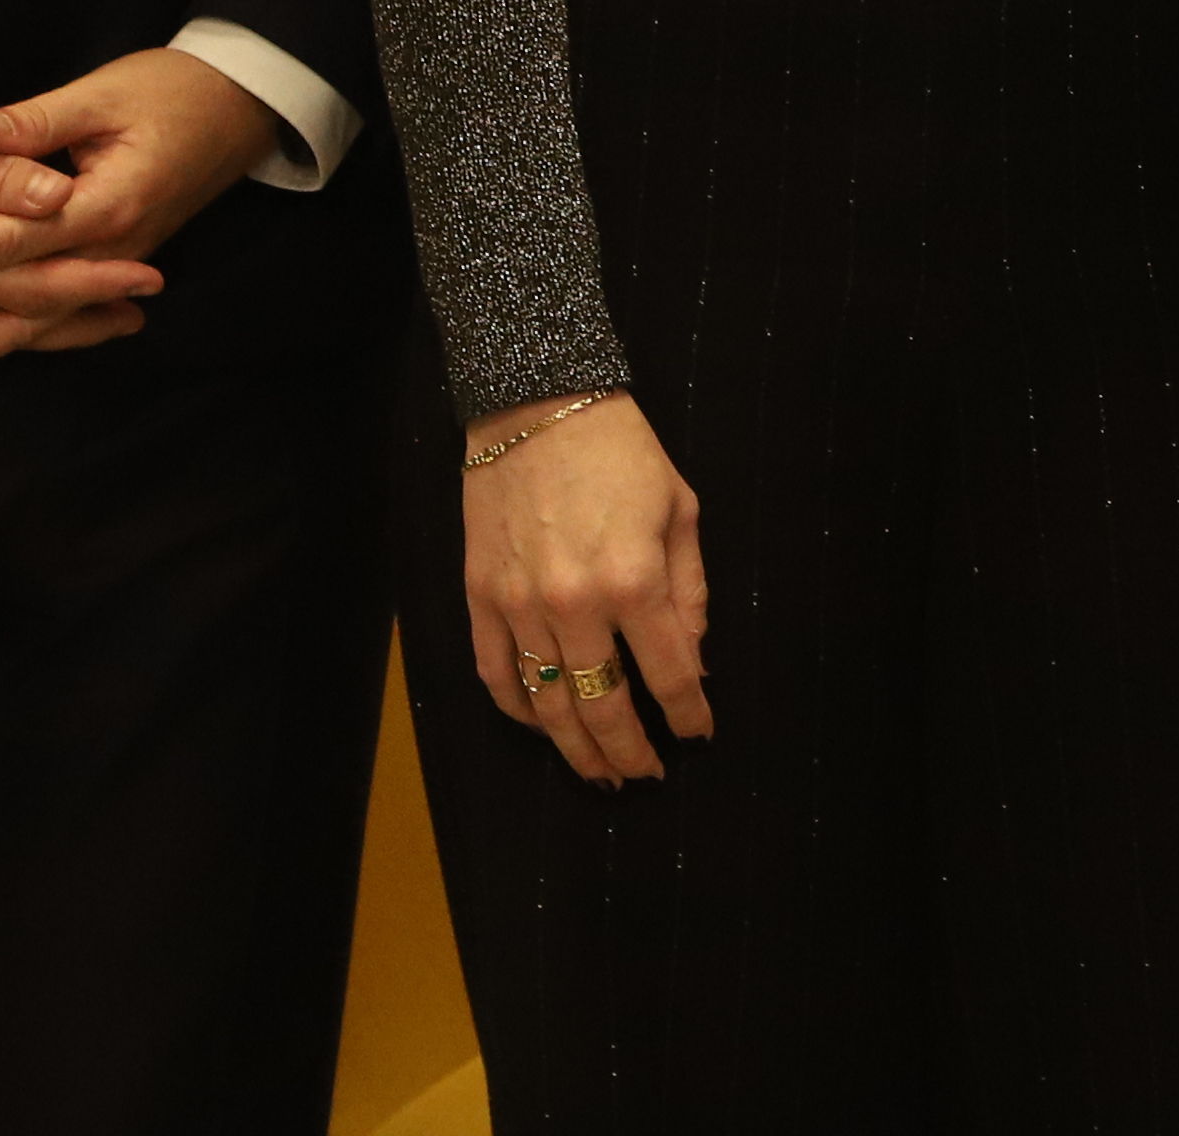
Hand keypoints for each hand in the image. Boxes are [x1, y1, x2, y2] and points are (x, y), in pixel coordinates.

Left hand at [0, 48, 285, 374]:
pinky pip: (59, 309)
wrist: (241, 105)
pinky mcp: (115, 260)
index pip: (15, 238)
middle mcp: (112, 249)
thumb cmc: (174, 89)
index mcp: (106, 204)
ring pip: (43, 321)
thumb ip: (38, 120)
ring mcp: (117, 261)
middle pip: (27, 306)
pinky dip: (12, 328)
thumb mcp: (104, 93)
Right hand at [457, 395, 713, 788]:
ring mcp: (519, 604)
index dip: (689, 715)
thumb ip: (690, 593)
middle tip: (646, 775)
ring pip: (546, 705)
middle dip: (630, 752)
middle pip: (603, 707)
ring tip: (599, 773)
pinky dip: (519, 711)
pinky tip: (543, 725)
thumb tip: (695, 662)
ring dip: (575, 749)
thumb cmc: (622, 451)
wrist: (536, 404)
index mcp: (634, 580)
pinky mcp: (480, 596)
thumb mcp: (681, 510)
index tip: (699, 736)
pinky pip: (496, 675)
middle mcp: (574, 604)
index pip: (670, 675)